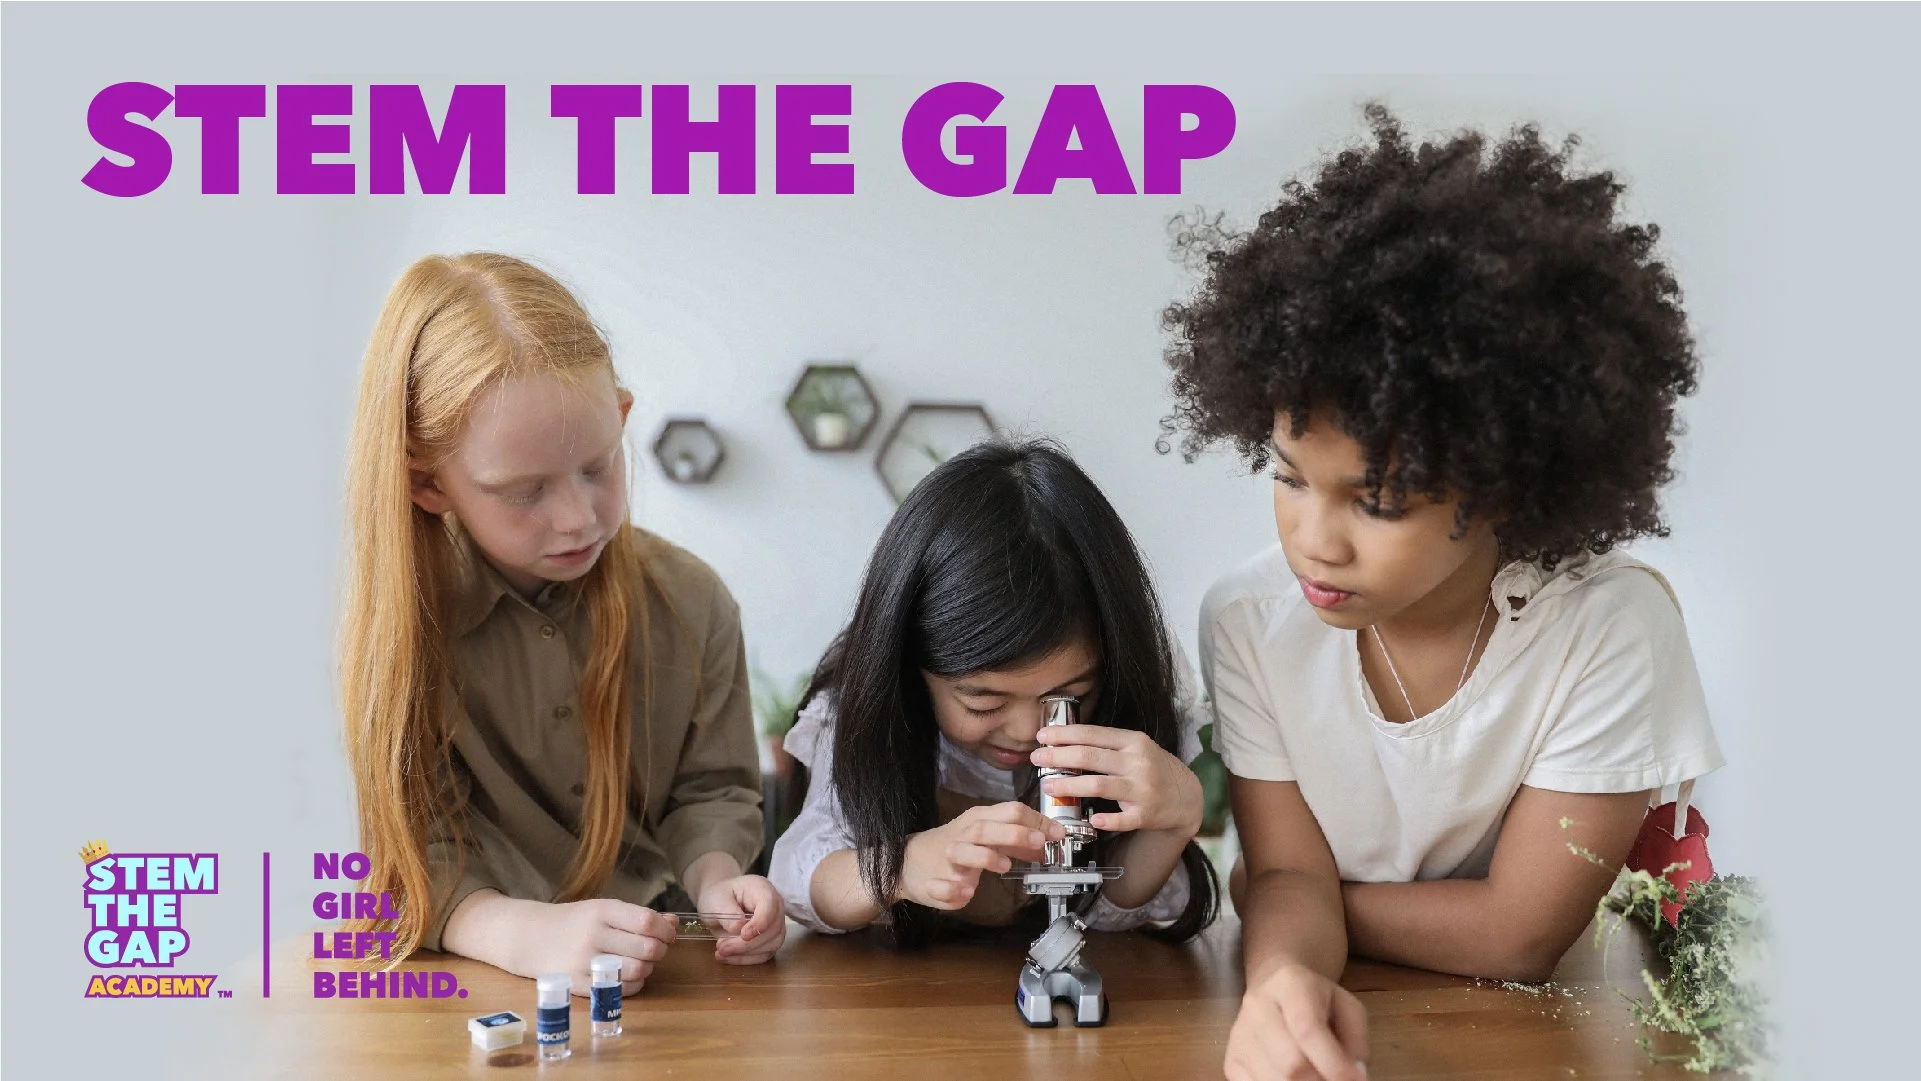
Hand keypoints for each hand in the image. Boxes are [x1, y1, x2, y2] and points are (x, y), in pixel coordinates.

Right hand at [509, 898, 676, 996]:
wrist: (528, 937)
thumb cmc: (573, 922)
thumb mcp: (603, 909)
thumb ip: (638, 916)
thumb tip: (674, 922)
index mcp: (601, 911)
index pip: (647, 921)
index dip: (666, 930)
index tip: (668, 934)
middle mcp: (594, 935)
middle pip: (648, 947)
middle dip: (660, 949)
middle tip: (655, 949)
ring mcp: (585, 961)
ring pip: (638, 970)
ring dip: (648, 968)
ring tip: (641, 962)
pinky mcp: (579, 984)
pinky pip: (621, 989)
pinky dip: (634, 984)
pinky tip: (628, 976)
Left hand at [694, 873, 787, 964]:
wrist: (719, 903)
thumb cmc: (719, 896)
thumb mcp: (716, 900)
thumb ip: (727, 912)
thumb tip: (738, 928)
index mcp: (762, 889)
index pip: (770, 905)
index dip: (760, 922)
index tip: (744, 935)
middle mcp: (775, 906)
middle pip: (773, 929)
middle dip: (748, 943)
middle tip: (722, 947)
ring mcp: (775, 924)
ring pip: (772, 945)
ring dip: (746, 953)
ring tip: (722, 951)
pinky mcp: (770, 940)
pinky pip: (765, 954)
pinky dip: (747, 959)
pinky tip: (729, 957)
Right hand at [899, 801, 1064, 909]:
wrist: (908, 861)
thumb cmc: (955, 846)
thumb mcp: (988, 836)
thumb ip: (1017, 840)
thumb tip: (1047, 842)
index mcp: (978, 820)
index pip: (1009, 811)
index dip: (1036, 821)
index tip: (1058, 834)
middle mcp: (963, 835)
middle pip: (986, 828)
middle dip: (1015, 833)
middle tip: (1039, 842)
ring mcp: (947, 859)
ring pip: (964, 851)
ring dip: (986, 857)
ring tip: (1005, 866)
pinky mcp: (934, 883)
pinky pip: (942, 886)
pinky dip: (954, 889)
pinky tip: (966, 892)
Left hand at [1033, 724, 1203, 836]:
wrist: (1186, 796)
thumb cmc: (1152, 769)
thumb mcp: (1135, 748)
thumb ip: (1106, 745)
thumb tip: (1064, 742)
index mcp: (1133, 742)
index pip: (1092, 734)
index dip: (1064, 734)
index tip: (1041, 736)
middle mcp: (1138, 763)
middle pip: (1090, 758)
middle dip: (1058, 757)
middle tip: (1036, 759)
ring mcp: (1142, 790)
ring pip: (1099, 785)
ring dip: (1069, 786)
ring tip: (1048, 786)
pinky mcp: (1146, 815)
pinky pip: (1123, 819)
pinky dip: (1107, 820)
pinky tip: (1092, 821)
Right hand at [1225, 964, 1368, 1080]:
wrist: (1274, 987)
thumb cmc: (1318, 1001)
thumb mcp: (1348, 1007)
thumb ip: (1356, 1040)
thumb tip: (1354, 1076)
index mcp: (1290, 984)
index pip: (1308, 1029)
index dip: (1334, 1063)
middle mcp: (1258, 1006)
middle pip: (1290, 1063)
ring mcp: (1240, 1035)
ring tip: (1318, 1079)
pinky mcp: (1231, 1060)